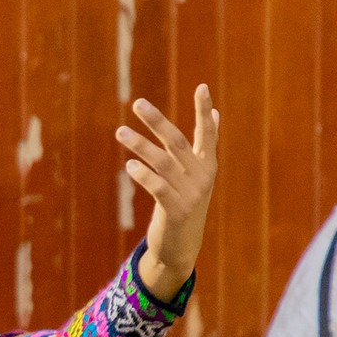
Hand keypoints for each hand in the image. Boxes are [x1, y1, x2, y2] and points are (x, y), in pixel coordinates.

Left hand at [120, 84, 218, 302]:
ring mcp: (191, 195)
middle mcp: (202, 178)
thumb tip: (216, 113)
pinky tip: (129, 166)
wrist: (181, 248)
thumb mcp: (197, 175)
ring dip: (140, 146)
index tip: (202, 87)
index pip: (207, 133)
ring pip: (163, 163)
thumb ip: (203, 146)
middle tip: (137, 103)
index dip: (204, 111)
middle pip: (177, 142)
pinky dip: (144, 176)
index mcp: (208, 166)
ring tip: (120, 131)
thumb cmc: (185, 205)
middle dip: (157, 121)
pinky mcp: (176, 212)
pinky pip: (158, 188)